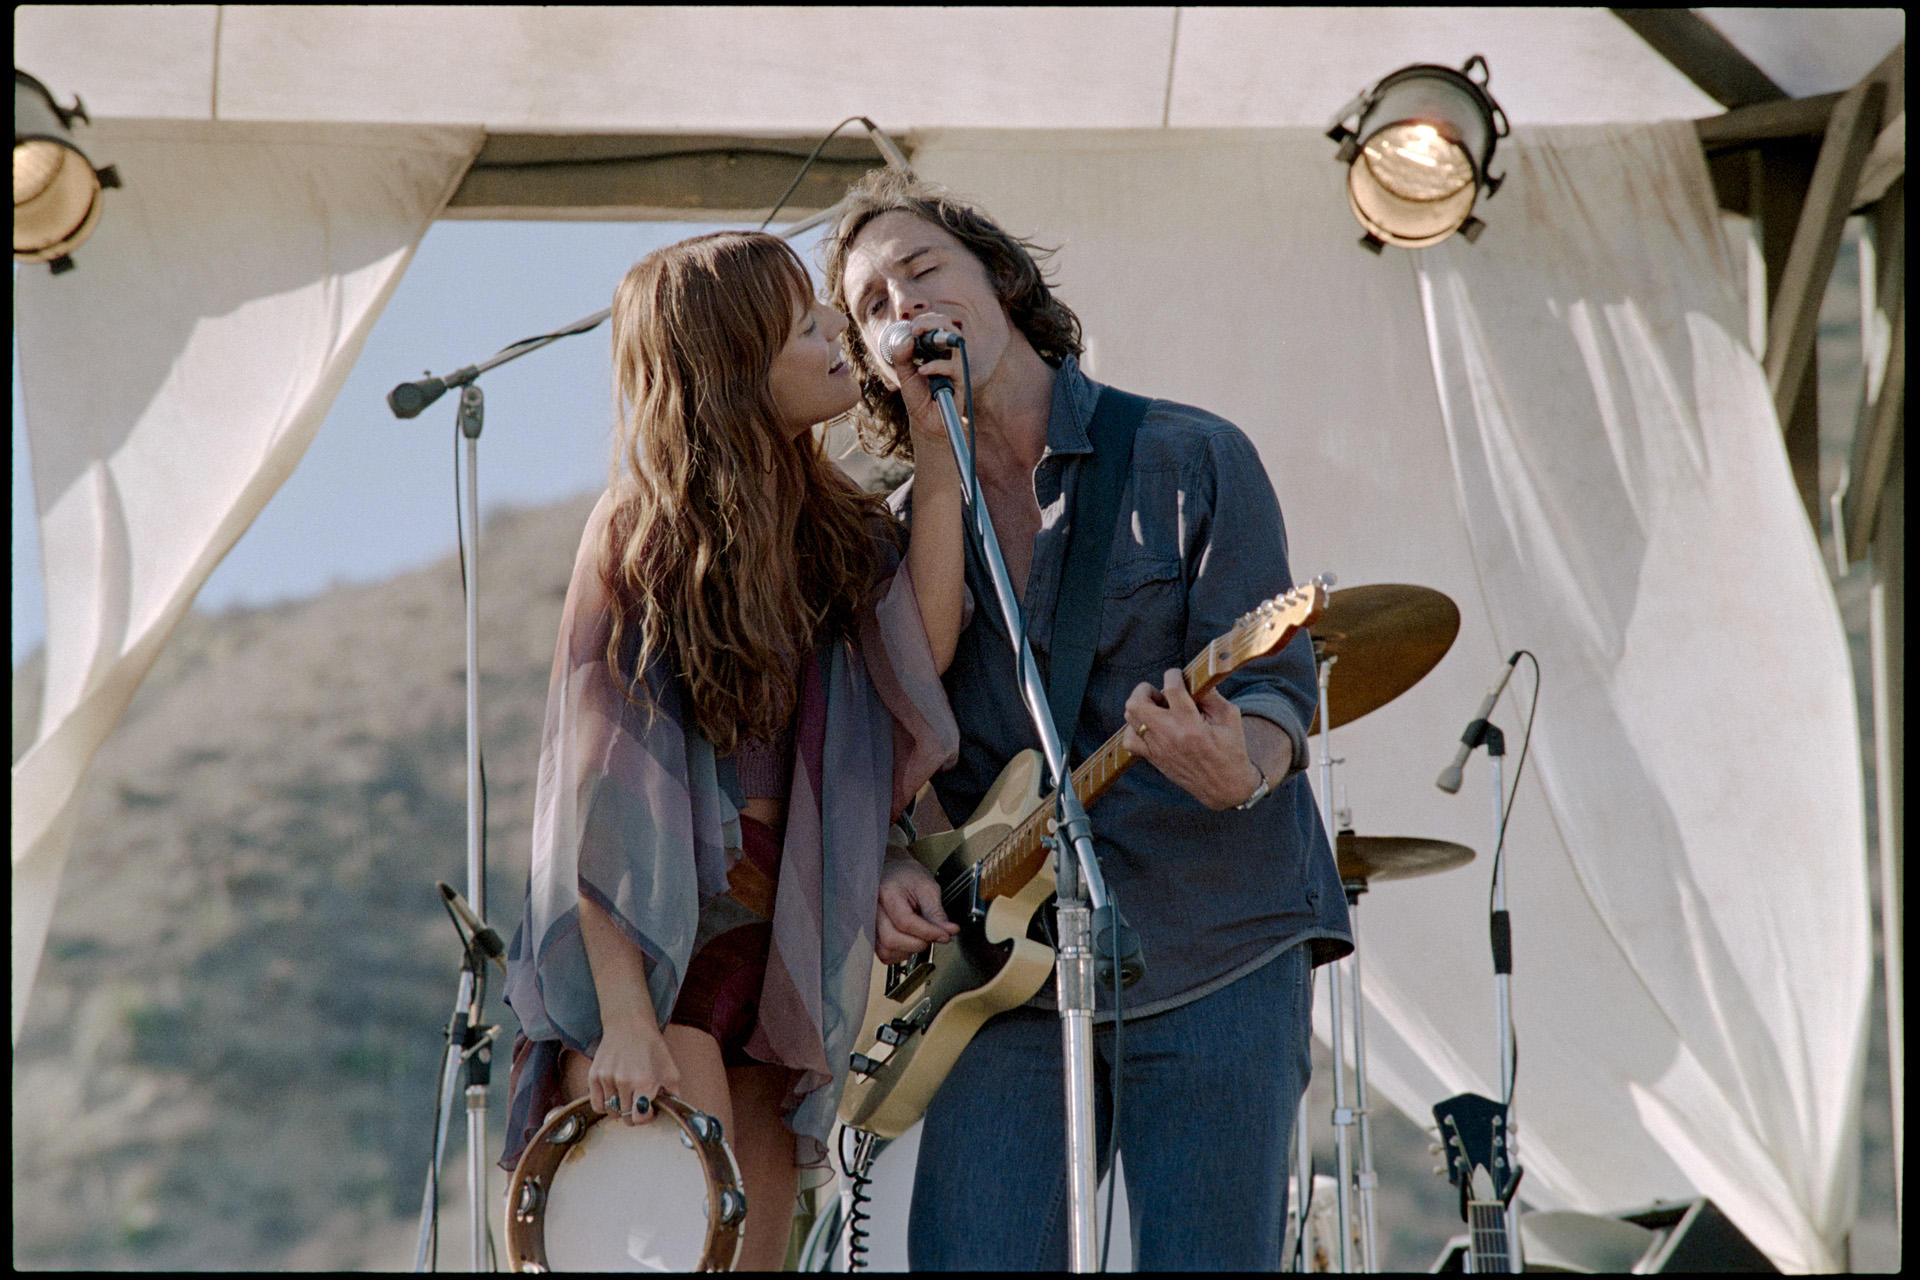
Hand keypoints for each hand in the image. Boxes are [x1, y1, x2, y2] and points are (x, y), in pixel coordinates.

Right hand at [587, 1020, 681, 1125]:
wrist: (630, 1024)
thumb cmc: (652, 1047)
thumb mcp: (670, 1069)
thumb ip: (674, 1094)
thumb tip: (675, 1113)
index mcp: (645, 1081)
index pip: (639, 1118)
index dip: (646, 1117)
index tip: (649, 1109)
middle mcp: (624, 1081)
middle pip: (625, 1117)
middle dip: (634, 1113)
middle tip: (639, 1101)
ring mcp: (607, 1078)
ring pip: (611, 1112)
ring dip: (620, 1108)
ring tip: (628, 1095)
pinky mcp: (594, 1075)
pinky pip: (596, 1105)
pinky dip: (605, 1106)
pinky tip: (614, 1096)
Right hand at [875, 857, 960, 963]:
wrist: (892, 872)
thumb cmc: (907, 876)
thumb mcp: (927, 888)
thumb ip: (936, 912)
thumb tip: (949, 931)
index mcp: (886, 892)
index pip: (905, 921)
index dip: (928, 932)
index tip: (945, 935)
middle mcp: (871, 909)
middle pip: (892, 939)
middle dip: (918, 943)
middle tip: (933, 935)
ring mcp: (868, 924)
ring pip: (886, 951)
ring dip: (909, 950)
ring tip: (920, 936)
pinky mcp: (870, 935)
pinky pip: (884, 954)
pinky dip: (900, 954)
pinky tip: (909, 941)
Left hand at [885, 311, 963, 470]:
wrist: (925, 422)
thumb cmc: (918, 397)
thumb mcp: (904, 374)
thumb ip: (902, 356)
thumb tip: (907, 337)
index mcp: (937, 351)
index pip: (938, 326)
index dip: (926, 321)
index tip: (912, 326)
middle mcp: (949, 356)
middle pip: (950, 328)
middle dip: (934, 322)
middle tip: (917, 327)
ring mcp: (956, 368)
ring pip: (956, 342)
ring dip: (937, 335)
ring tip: (918, 338)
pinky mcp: (960, 383)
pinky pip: (953, 368)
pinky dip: (935, 366)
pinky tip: (922, 370)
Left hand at [1120, 669, 1266, 810]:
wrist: (1224, 787)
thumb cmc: (1230, 750)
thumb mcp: (1230, 718)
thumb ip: (1211, 695)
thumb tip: (1193, 678)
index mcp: (1191, 725)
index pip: (1171, 689)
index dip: (1173, 675)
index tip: (1178, 675)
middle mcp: (1169, 736)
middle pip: (1137, 703)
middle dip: (1146, 690)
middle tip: (1161, 694)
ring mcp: (1158, 749)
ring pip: (1130, 717)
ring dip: (1141, 706)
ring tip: (1158, 709)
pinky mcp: (1153, 758)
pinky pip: (1129, 740)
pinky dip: (1135, 728)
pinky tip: (1150, 726)